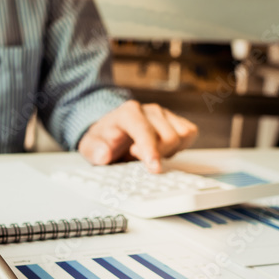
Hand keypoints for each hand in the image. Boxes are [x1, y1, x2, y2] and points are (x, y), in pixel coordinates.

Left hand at [78, 100, 197, 171]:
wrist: (112, 131)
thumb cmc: (103, 139)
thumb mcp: (89, 146)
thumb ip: (94, 150)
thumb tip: (104, 154)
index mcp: (127, 113)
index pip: (144, 130)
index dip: (151, 150)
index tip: (154, 168)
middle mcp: (149, 110)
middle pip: (168, 136)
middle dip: (157, 154)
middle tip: (136, 157)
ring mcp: (164, 114)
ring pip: (182, 135)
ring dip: (169, 151)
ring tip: (150, 152)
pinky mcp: (175, 120)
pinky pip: (190, 134)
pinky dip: (180, 146)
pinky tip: (163, 150)